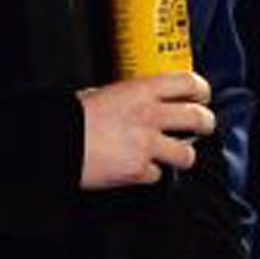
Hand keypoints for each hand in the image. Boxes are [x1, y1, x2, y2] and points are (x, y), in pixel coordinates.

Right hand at [78, 72, 213, 189]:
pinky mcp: (139, 170)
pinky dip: (151, 174)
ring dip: (182, 155)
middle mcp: (150, 115)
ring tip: (173, 155)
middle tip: (202, 126)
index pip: (189, 83)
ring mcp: (147, 144)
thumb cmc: (71, 117)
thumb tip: (137, 100)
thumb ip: (127, 96)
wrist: (53, 142)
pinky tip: (139, 168)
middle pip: (199, 118)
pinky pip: (159, 175)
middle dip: (206, 124)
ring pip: (187, 154)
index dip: (201, 91)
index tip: (201, 97)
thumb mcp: (102, 92)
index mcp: (141, 90)